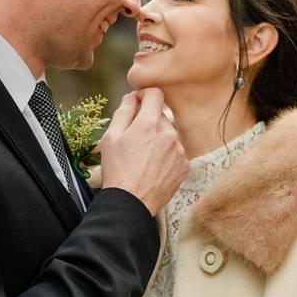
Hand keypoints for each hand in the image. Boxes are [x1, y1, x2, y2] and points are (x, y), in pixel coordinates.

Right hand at [99, 88, 187, 215]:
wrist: (131, 203)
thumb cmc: (118, 170)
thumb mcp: (111, 137)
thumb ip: (123, 111)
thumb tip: (132, 97)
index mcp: (150, 123)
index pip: (155, 94)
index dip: (144, 95)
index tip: (137, 103)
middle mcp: (169, 133)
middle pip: (160, 116)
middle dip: (148, 122)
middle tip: (133, 140)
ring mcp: (180, 150)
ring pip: (168, 135)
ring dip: (157, 139)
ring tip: (142, 158)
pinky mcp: (184, 166)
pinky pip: (175, 152)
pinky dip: (165, 155)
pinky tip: (152, 167)